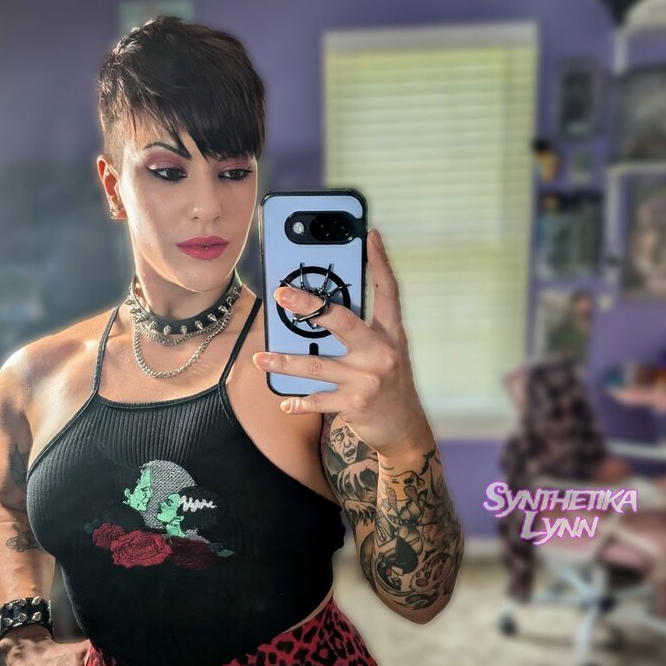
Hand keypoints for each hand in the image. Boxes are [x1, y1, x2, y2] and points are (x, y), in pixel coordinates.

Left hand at [251, 227, 434, 455]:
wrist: (406, 429)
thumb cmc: (391, 385)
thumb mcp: (387, 353)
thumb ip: (364, 334)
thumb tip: (324, 312)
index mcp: (392, 335)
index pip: (388, 292)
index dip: (381, 263)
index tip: (371, 236)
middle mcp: (381, 353)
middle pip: (342, 322)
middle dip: (309, 307)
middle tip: (282, 296)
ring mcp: (367, 379)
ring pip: (316, 366)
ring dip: (284, 362)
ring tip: (260, 358)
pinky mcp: (354, 403)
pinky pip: (317, 400)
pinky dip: (298, 402)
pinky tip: (284, 401)